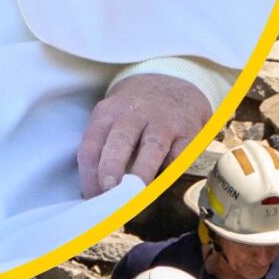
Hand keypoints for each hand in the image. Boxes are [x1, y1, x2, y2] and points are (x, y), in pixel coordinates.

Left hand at [77, 73, 213, 197]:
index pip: (91, 145)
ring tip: (137, 192)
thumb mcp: (113, 118)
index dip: (89, 175)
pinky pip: (180, 152)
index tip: (92, 198)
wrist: (173, 79)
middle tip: (108, 189)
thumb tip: (95, 193)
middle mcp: (134, 114)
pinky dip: (172, 168)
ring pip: (152, 146)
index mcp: (108, 113)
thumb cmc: (136, 110)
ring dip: (143, 170)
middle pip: (119, 141)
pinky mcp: (189, 129)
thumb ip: (104, 150)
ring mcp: (163, 120)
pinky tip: (164, 179)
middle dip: (111, 165)